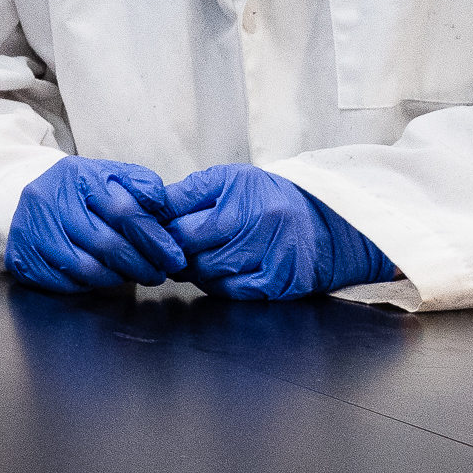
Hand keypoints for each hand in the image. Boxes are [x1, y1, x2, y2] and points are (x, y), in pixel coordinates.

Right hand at [5, 157, 187, 292]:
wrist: (26, 200)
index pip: (124, 210)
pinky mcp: (24, 259)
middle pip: (107, 244)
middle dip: (141, 264)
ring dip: (119, 277)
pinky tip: (106, 277)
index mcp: (77, 176)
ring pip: (88, 268)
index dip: (154, 238)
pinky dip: (93, 284)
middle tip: (160, 273)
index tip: (174, 256)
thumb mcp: (108, 175)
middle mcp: (50, 201)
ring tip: (137, 275)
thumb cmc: (78, 191)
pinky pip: (67, 282)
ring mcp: (34, 232)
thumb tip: (163, 204)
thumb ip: (139, 184)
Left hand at [162, 165, 399, 300]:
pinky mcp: (278, 284)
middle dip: (175, 254)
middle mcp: (258, 231)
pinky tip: (215, 273)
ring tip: (191, 259)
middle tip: (169, 250)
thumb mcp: (228, 179)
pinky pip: (231, 292)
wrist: (323, 220)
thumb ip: (187, 193)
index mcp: (240, 202)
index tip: (154, 232)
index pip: (182, 226)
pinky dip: (216, 285)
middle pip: (193, 254)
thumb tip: (148, 208)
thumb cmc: (266, 196)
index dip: (161, 232)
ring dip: (193, 271)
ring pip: (210, 276)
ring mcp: (270, 261)